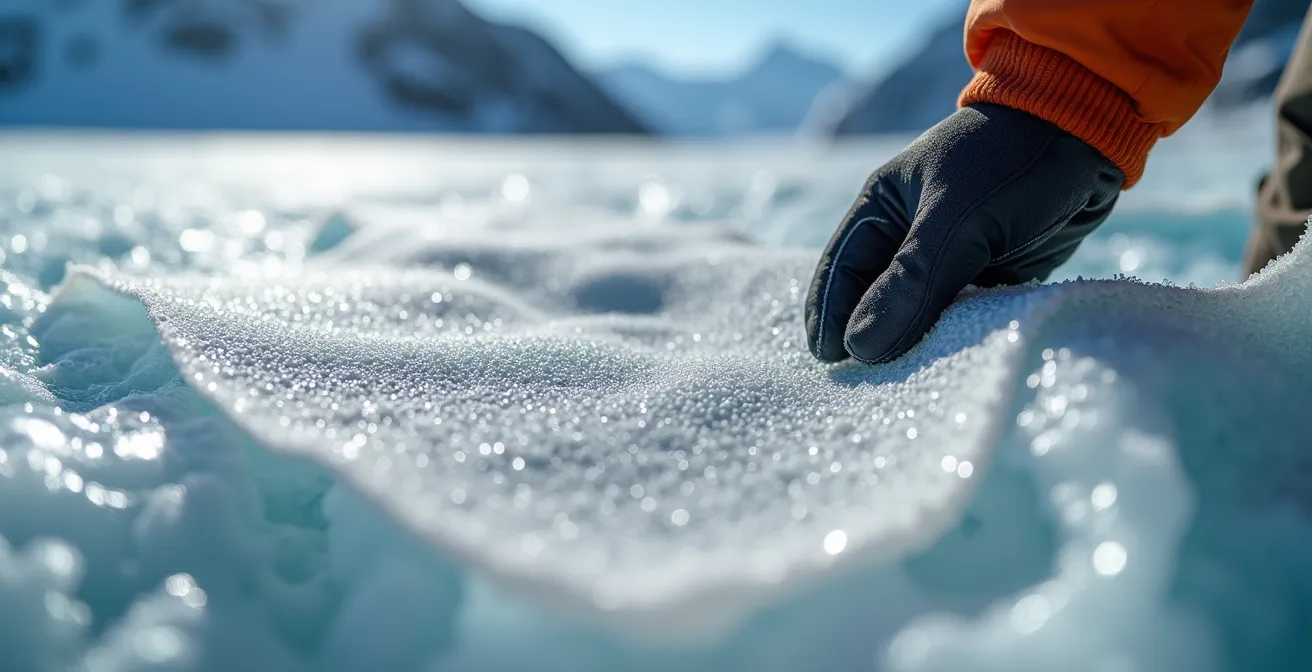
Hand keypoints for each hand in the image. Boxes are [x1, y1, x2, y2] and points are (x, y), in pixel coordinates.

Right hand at [805, 103, 1124, 363]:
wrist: (1090, 134)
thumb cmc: (1011, 160)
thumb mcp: (957, 217)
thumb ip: (910, 282)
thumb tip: (858, 346)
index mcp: (882, 208)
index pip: (841, 270)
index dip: (830, 316)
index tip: (831, 363)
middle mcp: (908, 234)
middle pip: (874, 297)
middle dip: (869, 337)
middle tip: (866, 387)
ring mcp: (949, 255)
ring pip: (918, 311)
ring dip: (914, 343)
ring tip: (906, 385)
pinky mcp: (989, 273)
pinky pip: (961, 315)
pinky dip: (955, 338)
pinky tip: (953, 363)